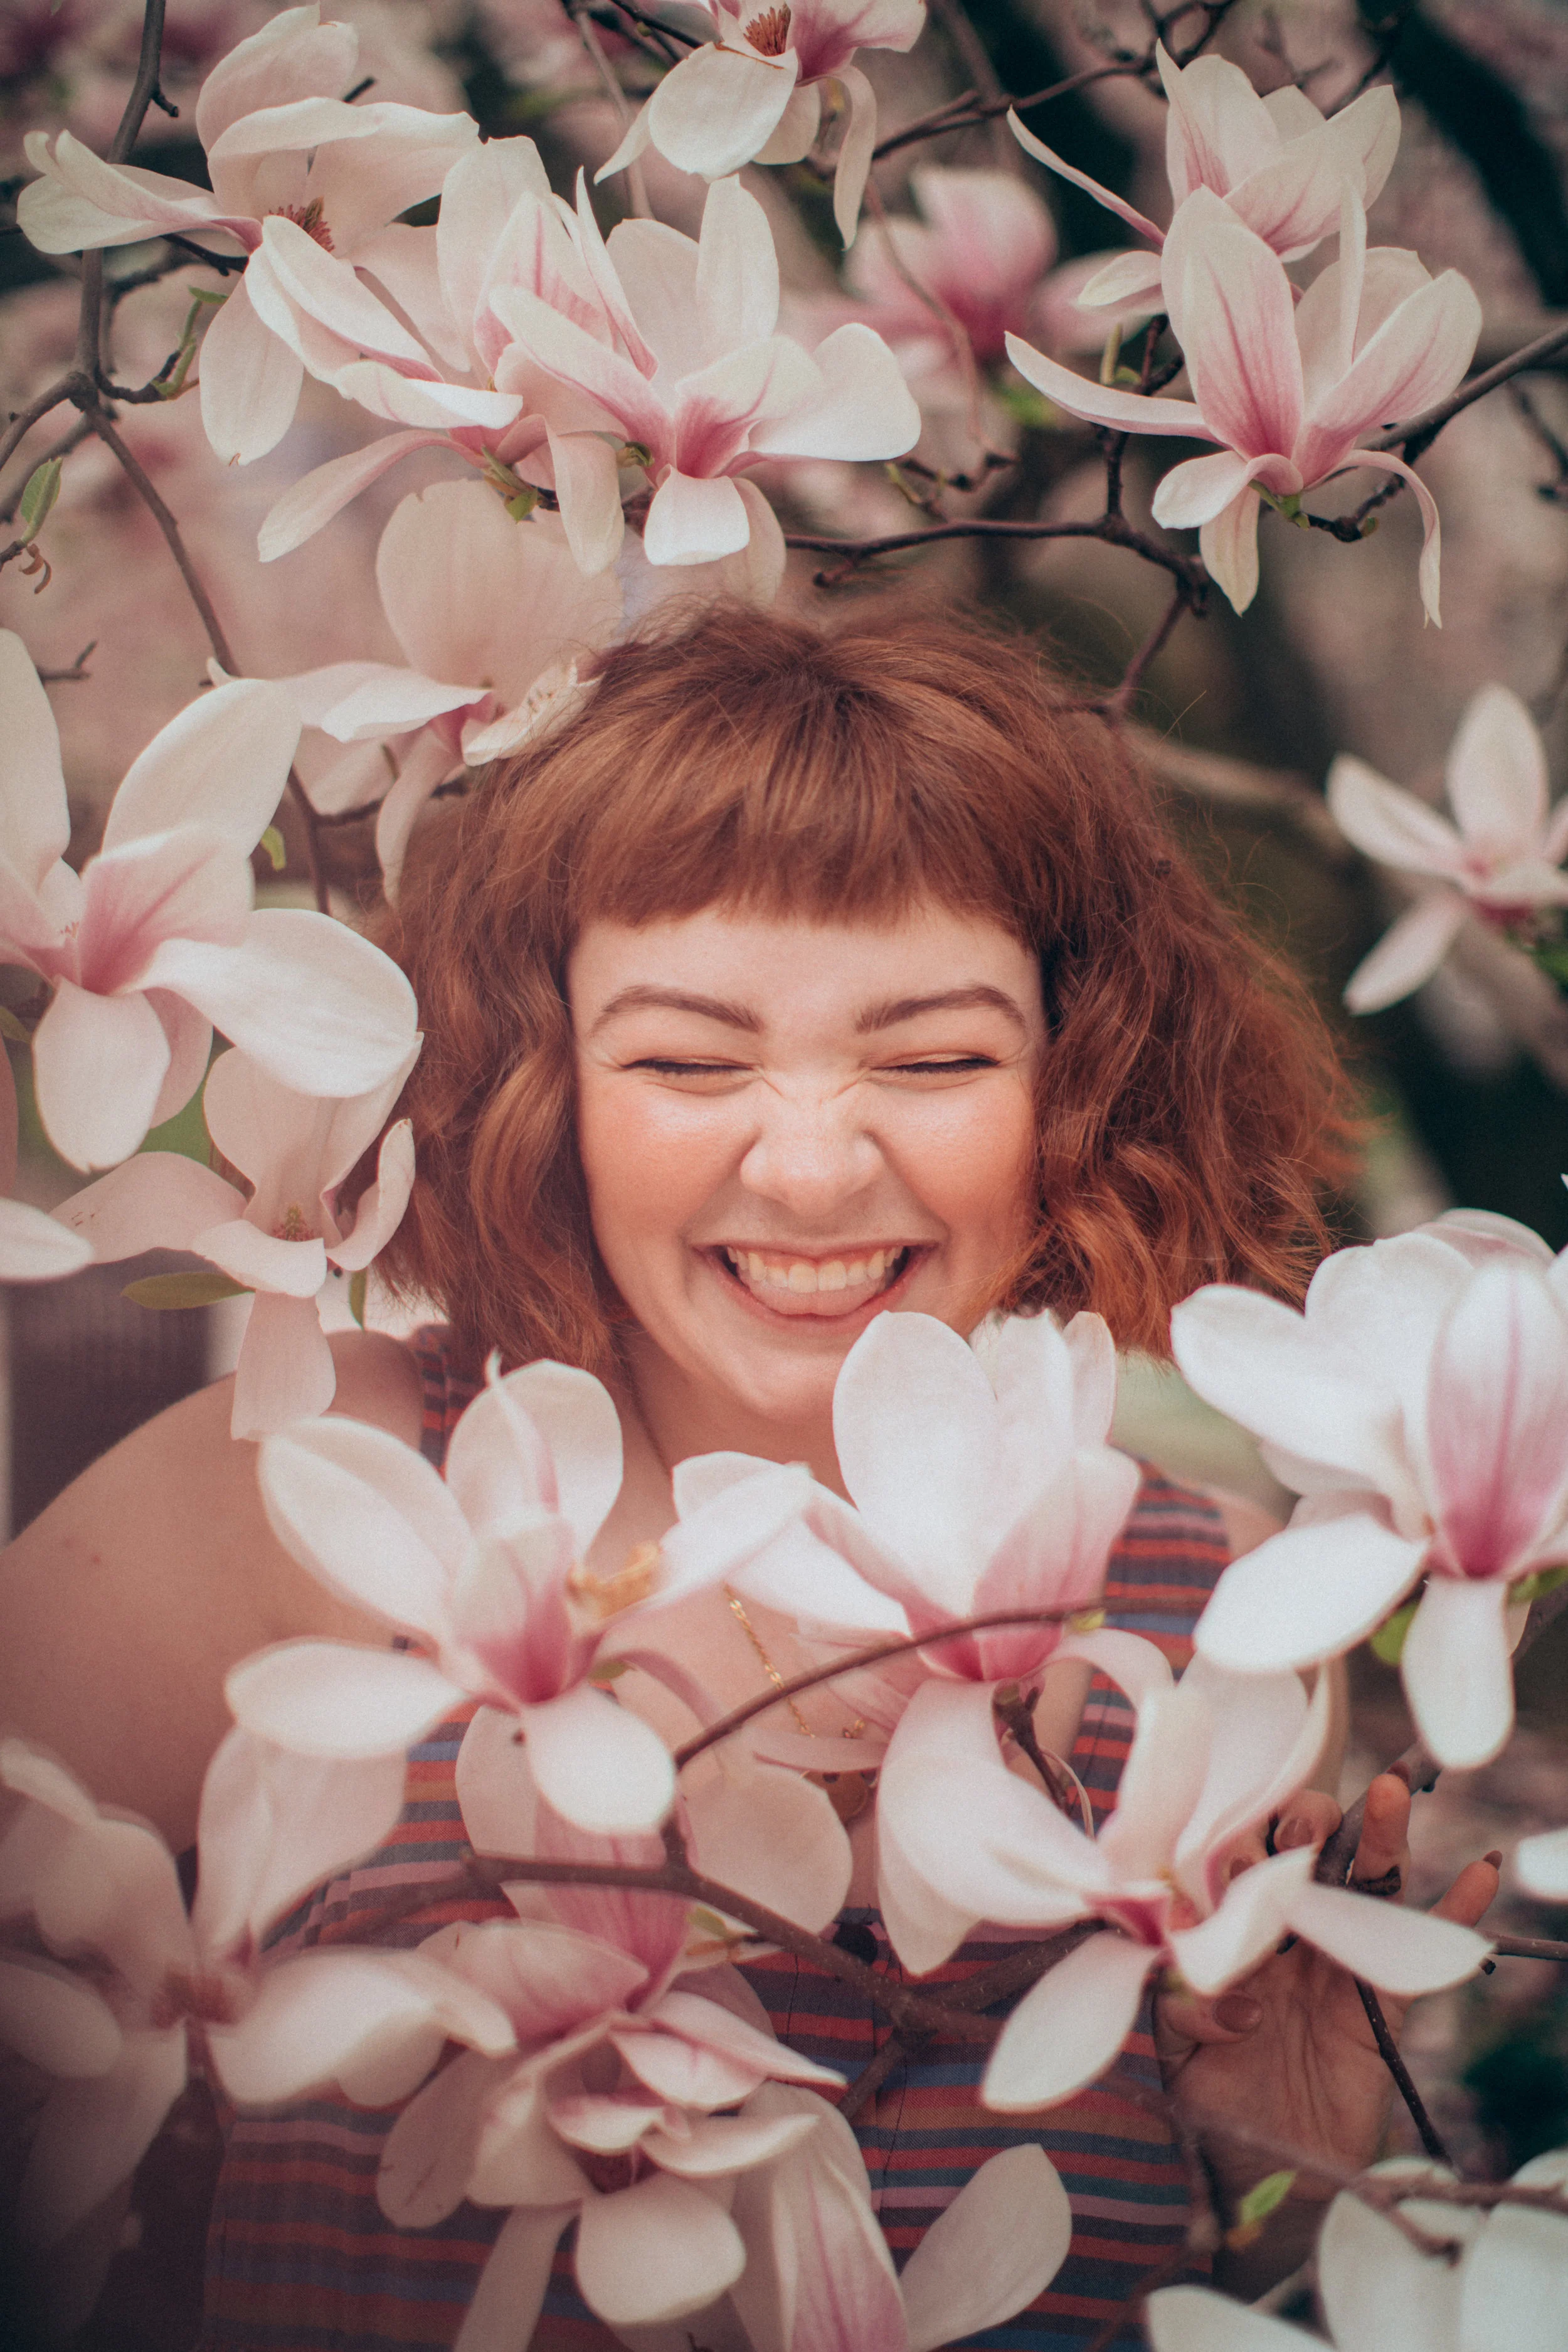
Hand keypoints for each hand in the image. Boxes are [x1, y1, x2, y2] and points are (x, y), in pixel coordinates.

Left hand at [1153, 1772, 1498, 2287]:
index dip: (1235, 1838)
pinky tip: (1481, 1871)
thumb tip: (1234, 1992)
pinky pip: (1419, 1949)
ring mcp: (1337, 1958)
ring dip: (1381, 1834)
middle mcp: (1288, 1928)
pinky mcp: (1383, 1999)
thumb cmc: (1214, 2093)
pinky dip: (1456, 1911)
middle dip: (1300, 1823)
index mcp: (1232, 1925)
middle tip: (1294, 1834)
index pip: (1237, 1854)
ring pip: (1365, 1882)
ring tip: (1390, 1789)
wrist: (1262, 2169)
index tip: (1230, 1850)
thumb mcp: (1177, 2042)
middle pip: (1304, 1848)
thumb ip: (1189, 1999)